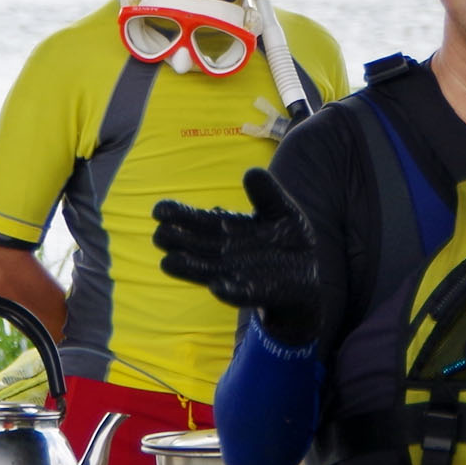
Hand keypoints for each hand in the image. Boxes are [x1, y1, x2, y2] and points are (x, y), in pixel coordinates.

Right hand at [154, 168, 328, 346]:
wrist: (307, 274)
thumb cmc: (287, 239)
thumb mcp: (281, 210)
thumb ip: (267, 194)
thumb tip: (251, 172)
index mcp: (226, 228)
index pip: (196, 220)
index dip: (177, 214)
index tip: (159, 210)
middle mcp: (223, 253)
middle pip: (193, 245)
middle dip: (176, 240)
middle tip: (160, 234)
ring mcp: (235, 274)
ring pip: (206, 271)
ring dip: (189, 268)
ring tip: (169, 262)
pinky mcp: (254, 292)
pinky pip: (238, 292)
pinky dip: (229, 290)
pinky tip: (217, 287)